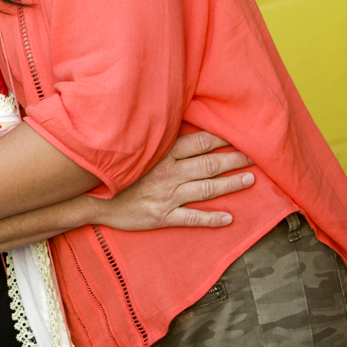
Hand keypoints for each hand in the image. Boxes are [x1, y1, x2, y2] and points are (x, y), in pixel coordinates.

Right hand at [92, 130, 253, 230]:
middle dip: (234, 159)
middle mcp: (168, 174)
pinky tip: (229, 219)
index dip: (222, 139)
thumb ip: (156, 143)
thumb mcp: (133, 151)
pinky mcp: (163, 216)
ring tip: (250, 180)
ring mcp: (167, 196)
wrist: (92, 199)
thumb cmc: (113, 172)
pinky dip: (212, 219)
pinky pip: (192, 218)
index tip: (240, 135)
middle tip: (255, 156)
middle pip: (209, 164)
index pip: (199, 143)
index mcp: (162, 155)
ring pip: (206, 189)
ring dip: (231, 184)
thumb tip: (177, 127)